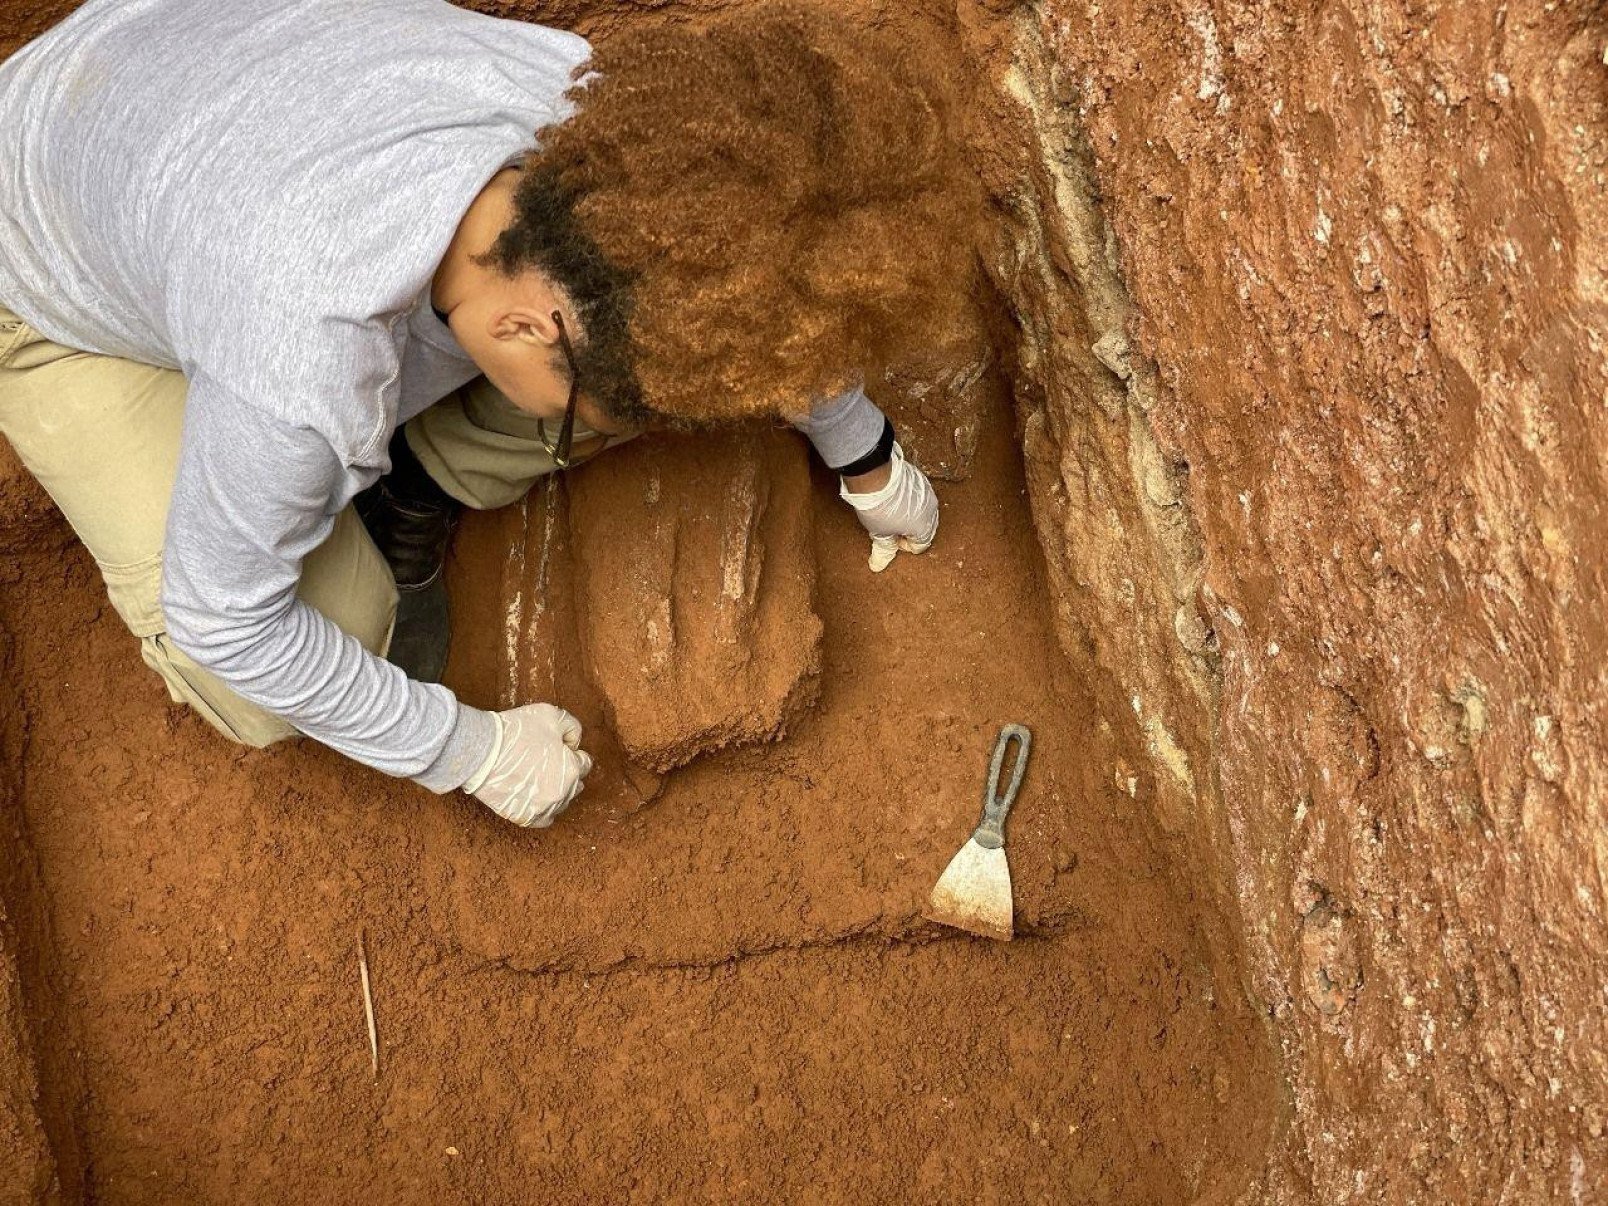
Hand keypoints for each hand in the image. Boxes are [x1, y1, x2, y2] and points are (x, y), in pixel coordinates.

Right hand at [464, 703, 593, 827]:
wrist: (480, 751)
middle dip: (567, 772)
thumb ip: (571, 727)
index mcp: (572, 769)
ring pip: (560, 803)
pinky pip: (543, 819)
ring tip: (540, 778)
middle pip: (575, 785)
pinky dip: (542, 809)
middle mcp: (562, 793)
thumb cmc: (515, 731)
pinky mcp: (524, 817)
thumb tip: (573, 743)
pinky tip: (535, 797)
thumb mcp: (552, 714)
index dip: (573, 753)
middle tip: (549, 762)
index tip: (559, 748)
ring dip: (556, 791)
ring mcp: (543, 808)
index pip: (585, 764)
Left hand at [839, 443, 938, 571]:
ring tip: (891, 513)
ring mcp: (928, 493)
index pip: (920, 546)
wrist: (873, 475)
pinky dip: (910, 501)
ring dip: (910, 515)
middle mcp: (931, 510)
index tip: (891, 538)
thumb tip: (878, 565)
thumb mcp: (879, 532)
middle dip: (909, 531)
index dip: (904, 545)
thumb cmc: (878, 506)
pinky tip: (895, 499)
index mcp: (924, 527)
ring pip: (923, 512)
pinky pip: (919, 496)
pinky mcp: (921, 479)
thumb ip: (884, 549)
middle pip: (925, 528)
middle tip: (891, 528)